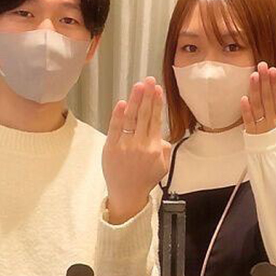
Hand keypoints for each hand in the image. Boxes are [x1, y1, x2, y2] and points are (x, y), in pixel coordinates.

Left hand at [102, 77, 171, 223]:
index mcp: (155, 148)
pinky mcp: (111, 148)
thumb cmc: (144, 180)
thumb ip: (164, 149)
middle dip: (148, 96)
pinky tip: (123, 103)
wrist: (127, 195)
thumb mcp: (163, 167)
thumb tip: (161, 135)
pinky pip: (115, 128)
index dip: (157, 103)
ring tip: (139, 86)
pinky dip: (119, 115)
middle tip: (149, 80)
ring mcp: (125, 146)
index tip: (158, 90)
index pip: (156, 120)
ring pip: (132, 118)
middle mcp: (141, 145)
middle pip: (145, 115)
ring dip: (136, 100)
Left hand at [241, 61, 275, 133]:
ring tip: (254, 76)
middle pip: (268, 98)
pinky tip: (244, 98)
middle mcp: (272, 122)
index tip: (272, 70)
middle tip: (262, 66)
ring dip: (256, 91)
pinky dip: (246, 111)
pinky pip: (249, 122)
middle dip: (265, 81)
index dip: (274, 83)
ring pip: (258, 107)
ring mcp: (262, 128)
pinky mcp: (253, 136)